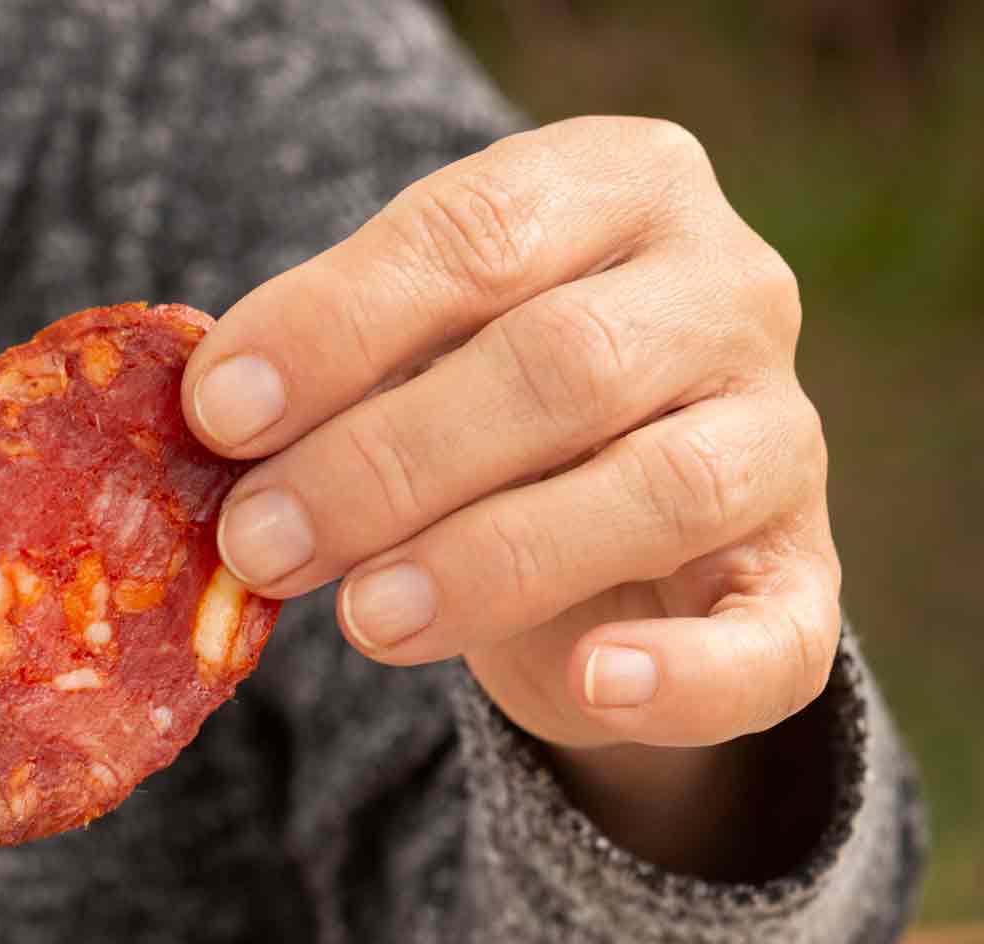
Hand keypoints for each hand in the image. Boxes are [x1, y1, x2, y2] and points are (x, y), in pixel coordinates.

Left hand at [182, 117, 840, 874]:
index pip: (478, 231)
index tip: (220, 414)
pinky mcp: (802, 585)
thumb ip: (342, 375)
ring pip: (658, 490)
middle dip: (388, 460)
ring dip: (490, 560)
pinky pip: (767, 641)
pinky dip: (682, 673)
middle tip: (259, 542)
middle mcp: (728, 292)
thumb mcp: (414, 363)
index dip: (340, 324)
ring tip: (363, 620)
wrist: (621, 547)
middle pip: (563, 364)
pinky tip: (592, 684)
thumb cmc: (487, 425)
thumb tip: (212, 423)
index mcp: (623, 189)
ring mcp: (781, 439)